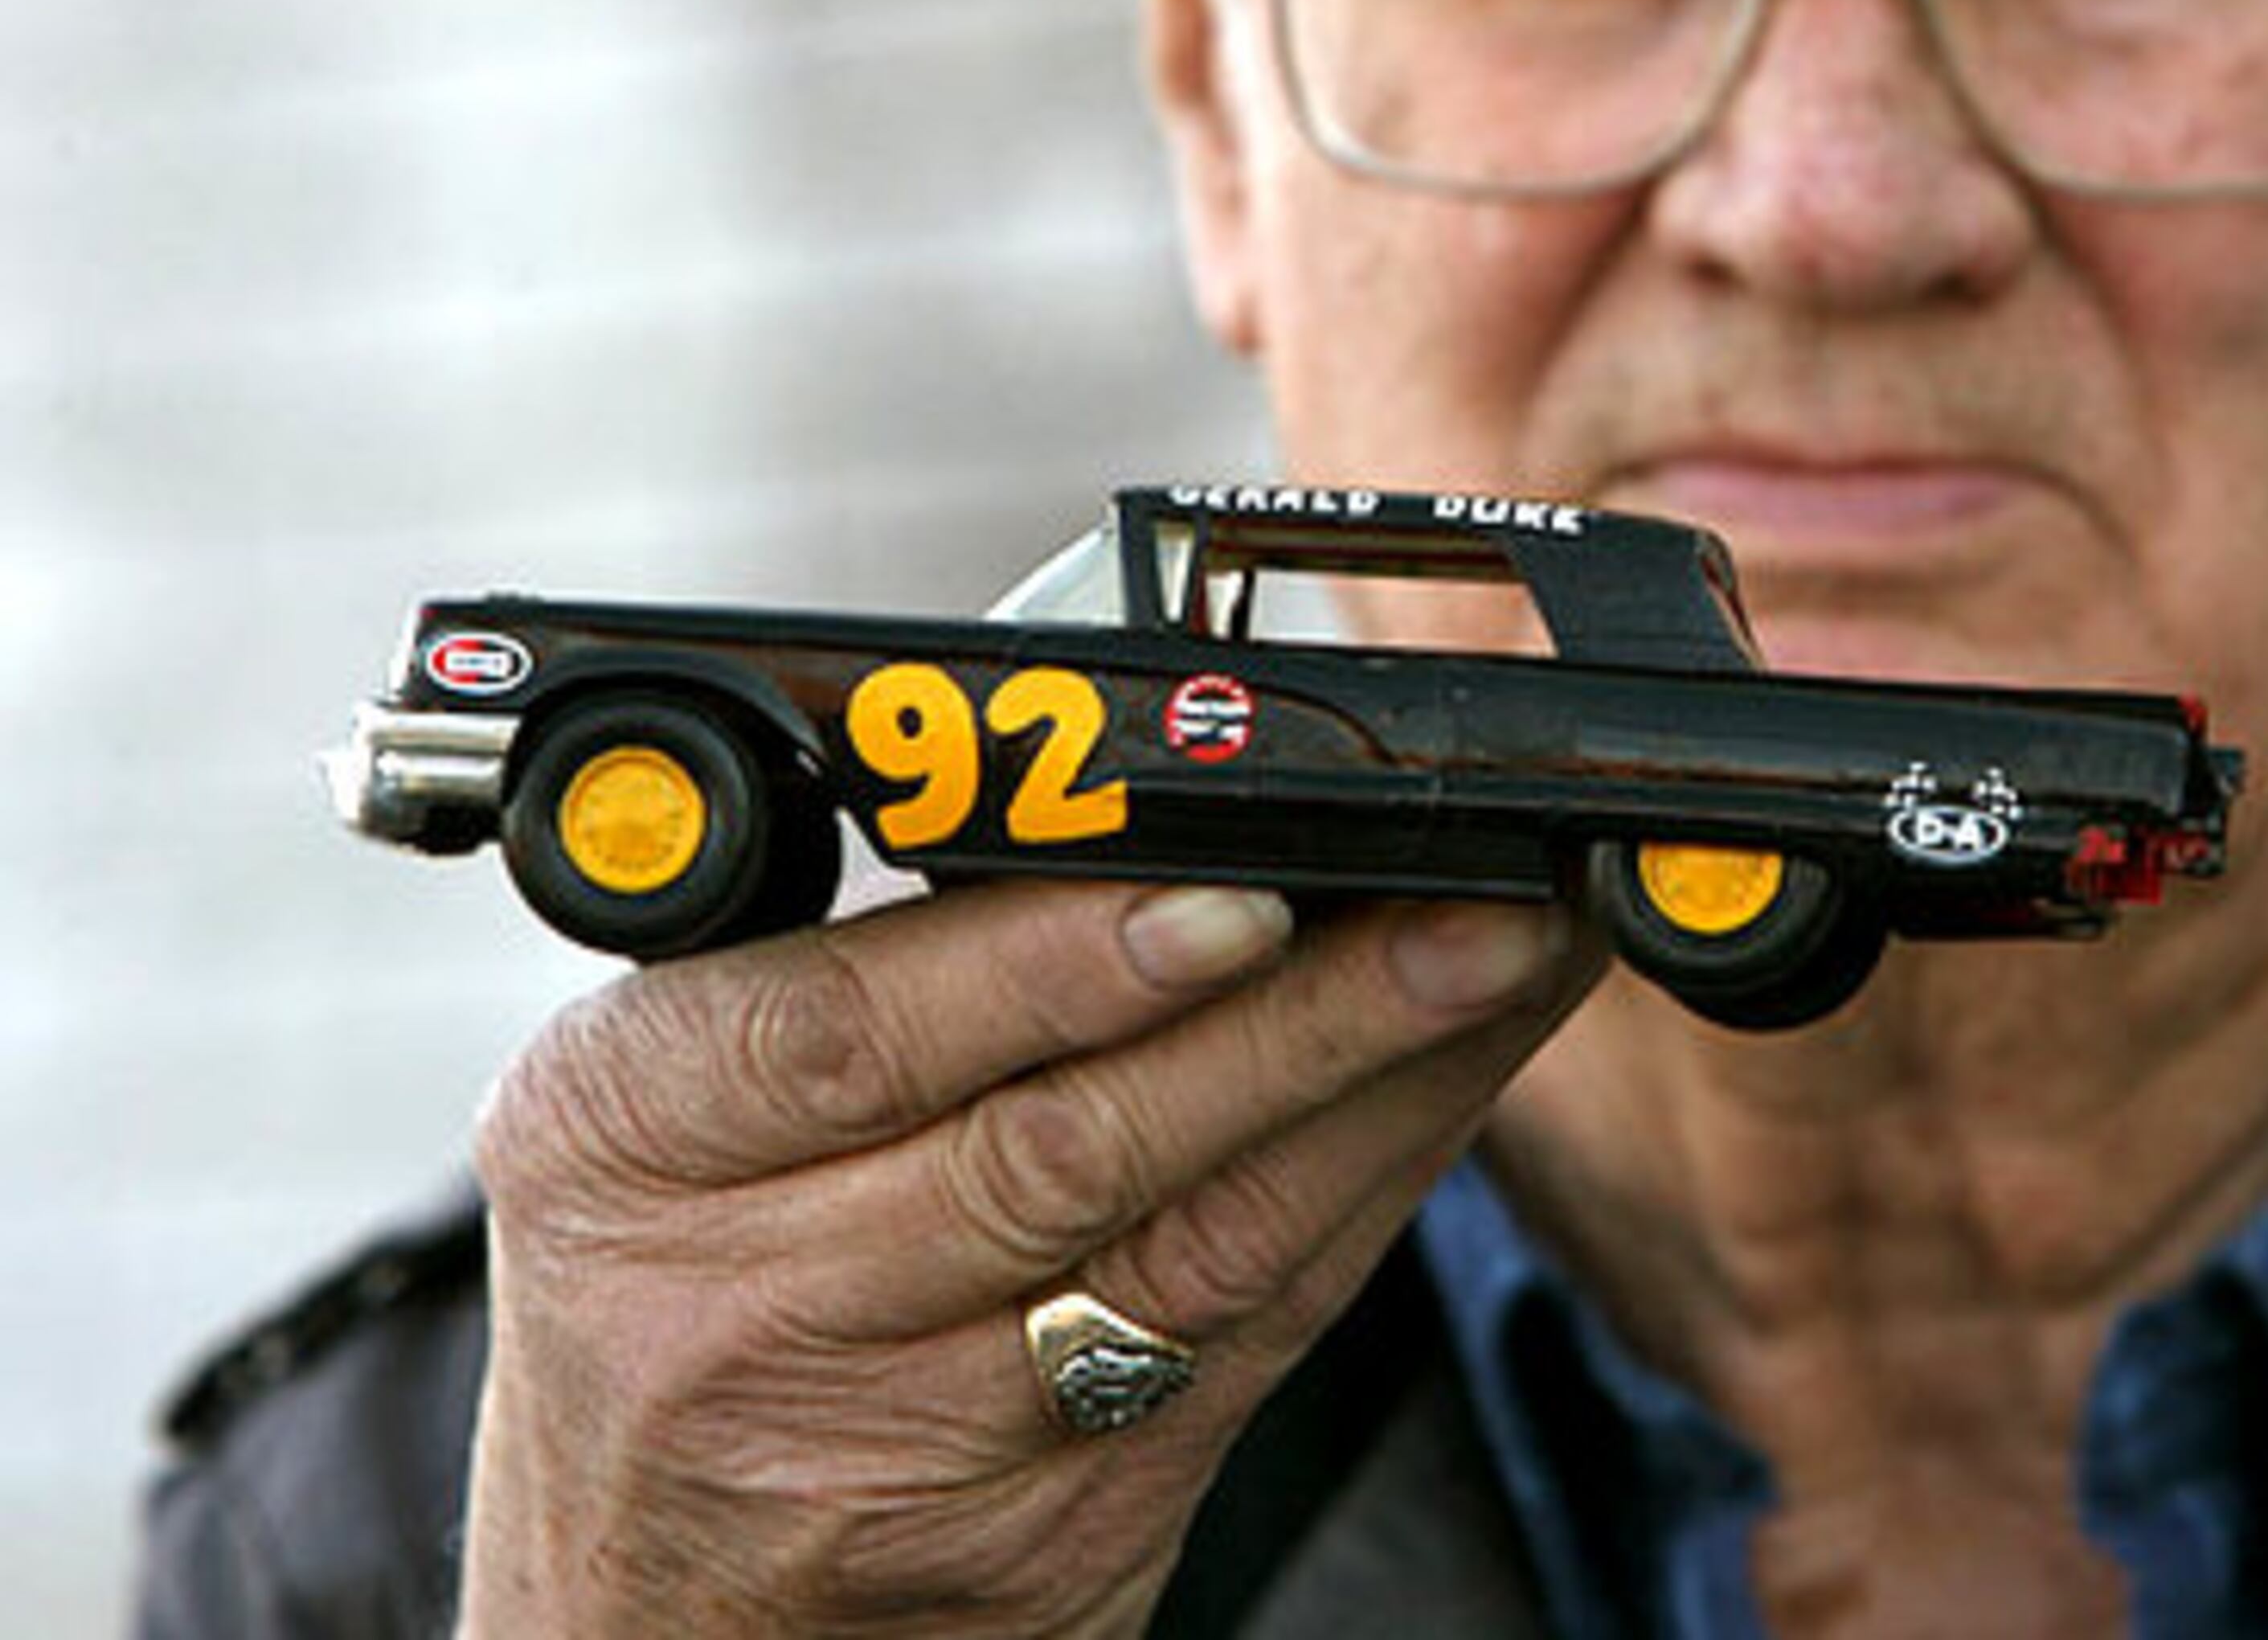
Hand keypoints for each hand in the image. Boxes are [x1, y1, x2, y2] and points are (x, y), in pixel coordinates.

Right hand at [459, 877, 1591, 1635]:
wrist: (646, 1612)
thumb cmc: (664, 1300)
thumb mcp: (659, 1119)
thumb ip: (851, 987)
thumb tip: (1131, 833)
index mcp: (629, 1145)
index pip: (859, 1032)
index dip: (1062, 961)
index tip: (1238, 892)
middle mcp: (754, 1305)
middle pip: (1067, 1146)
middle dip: (1303, 1016)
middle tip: (1468, 906)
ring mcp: (911, 1443)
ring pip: (1194, 1252)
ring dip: (1382, 1097)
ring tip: (1512, 966)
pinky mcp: (1053, 1535)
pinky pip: (1248, 1347)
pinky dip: (1367, 1205)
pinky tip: (1454, 1095)